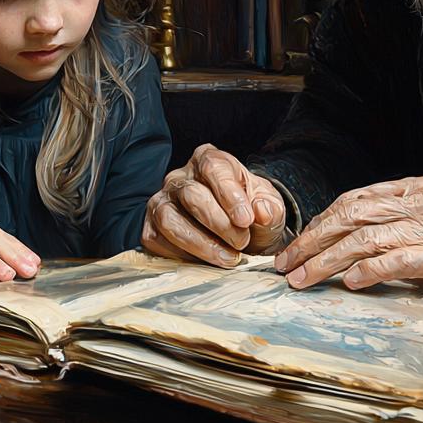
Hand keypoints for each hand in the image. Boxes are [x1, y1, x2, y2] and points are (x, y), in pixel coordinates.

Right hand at [141, 144, 287, 266]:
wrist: (237, 237)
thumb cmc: (250, 216)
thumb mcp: (269, 208)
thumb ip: (270, 208)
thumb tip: (261, 211)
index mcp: (209, 160)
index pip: (213, 168)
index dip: (229, 194)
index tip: (246, 219)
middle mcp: (181, 177)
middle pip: (192, 195)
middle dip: (219, 223)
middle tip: (242, 242)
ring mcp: (162, 202)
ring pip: (170, 219)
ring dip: (201, 243)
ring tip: (228, 258)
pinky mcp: (152, 228)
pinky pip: (158, 240)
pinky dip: (183, 255)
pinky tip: (206, 262)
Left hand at [273, 174, 422, 291]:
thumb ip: (408, 214)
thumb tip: (373, 234)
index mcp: (409, 191)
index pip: (351, 202)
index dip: (320, 223)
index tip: (297, 243)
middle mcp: (411, 206)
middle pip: (347, 218)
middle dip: (311, 241)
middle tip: (284, 265)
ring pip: (363, 240)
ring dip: (326, 260)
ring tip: (302, 279)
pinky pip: (398, 260)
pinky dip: (369, 270)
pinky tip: (348, 282)